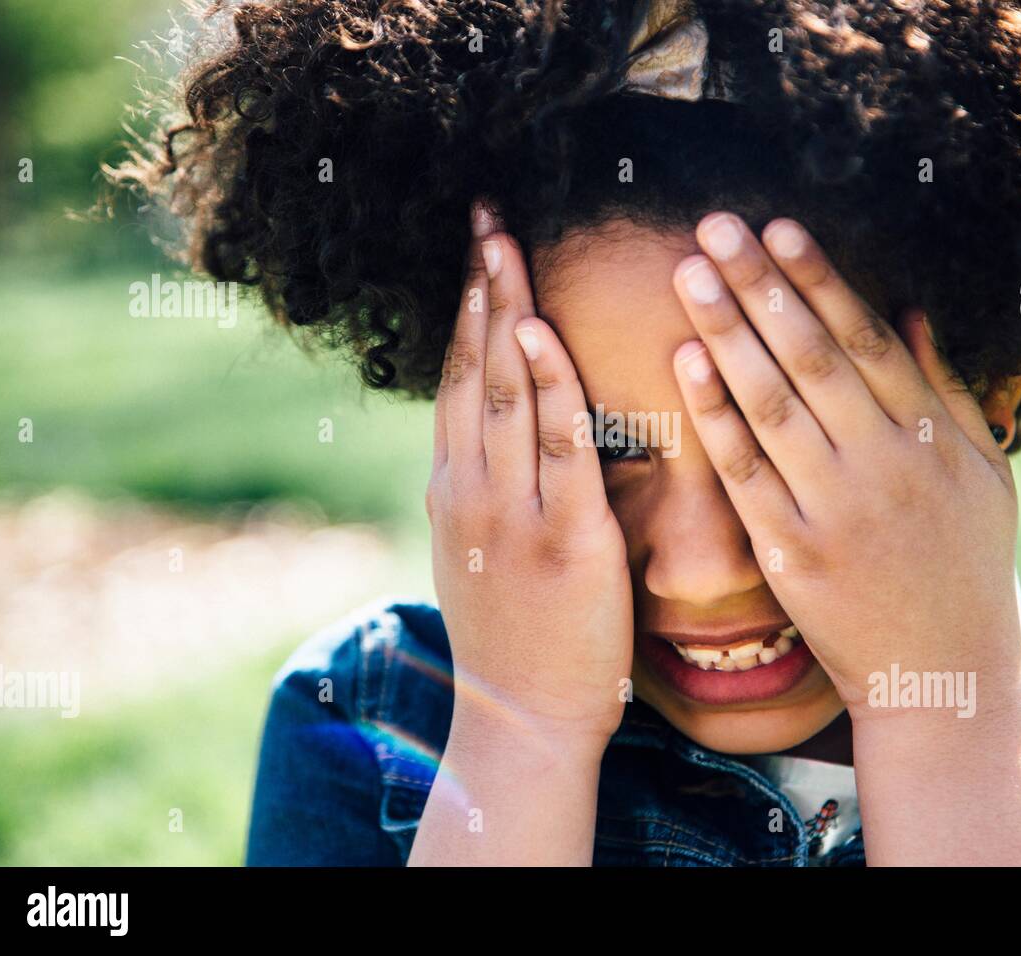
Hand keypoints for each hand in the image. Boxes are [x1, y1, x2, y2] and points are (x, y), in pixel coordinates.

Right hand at [427, 203, 633, 755]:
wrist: (520, 719)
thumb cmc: (514, 638)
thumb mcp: (480, 554)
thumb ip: (486, 490)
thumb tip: (493, 437)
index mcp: (455, 490)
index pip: (456, 382)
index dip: (464, 314)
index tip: (474, 254)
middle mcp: (471, 491)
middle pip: (471, 370)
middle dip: (478, 290)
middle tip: (484, 218)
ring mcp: (511, 514)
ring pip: (501, 395)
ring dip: (504, 316)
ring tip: (504, 247)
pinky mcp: (564, 539)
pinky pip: (556, 450)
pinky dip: (547, 389)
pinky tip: (541, 335)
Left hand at [668, 212, 1020, 718]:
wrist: (946, 674)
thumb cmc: (967, 566)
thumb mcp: (985, 474)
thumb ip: (948, 390)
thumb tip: (908, 308)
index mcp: (934, 436)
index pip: (865, 339)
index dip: (818, 279)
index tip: (778, 226)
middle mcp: (885, 463)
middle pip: (811, 357)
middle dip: (759, 286)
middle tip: (714, 226)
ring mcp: (836, 508)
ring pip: (771, 404)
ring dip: (726, 334)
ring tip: (689, 274)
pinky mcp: (792, 553)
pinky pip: (745, 473)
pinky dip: (714, 416)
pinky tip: (683, 363)